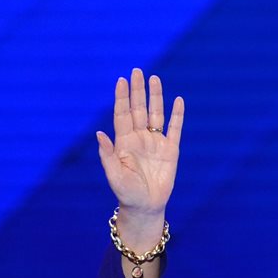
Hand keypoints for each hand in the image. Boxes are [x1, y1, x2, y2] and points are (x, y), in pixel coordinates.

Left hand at [95, 68, 183, 247]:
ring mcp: (155, 142)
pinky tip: (178, 100)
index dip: (121, 98)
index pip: (122, 115)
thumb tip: (99, 133)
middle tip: (137, 71)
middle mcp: (139, 138)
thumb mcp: (114, 175)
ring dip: (156, 97)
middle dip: (137, 90)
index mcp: (123, 143)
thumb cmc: (126, 193)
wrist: (145, 206)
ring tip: (155, 79)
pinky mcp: (171, 150)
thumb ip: (107, 154)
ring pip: (156, 114)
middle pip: (138, 109)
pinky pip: (175, 128)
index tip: (121, 80)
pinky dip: (177, 115)